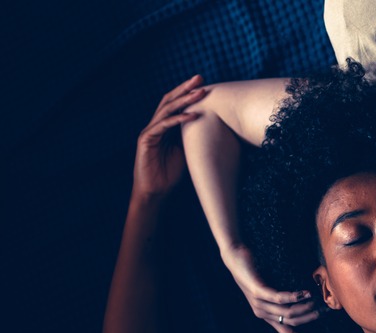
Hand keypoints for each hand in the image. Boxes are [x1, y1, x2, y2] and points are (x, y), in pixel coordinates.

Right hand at [133, 75, 206, 198]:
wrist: (155, 193)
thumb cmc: (170, 174)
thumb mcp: (186, 151)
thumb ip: (192, 137)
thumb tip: (211, 126)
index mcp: (164, 126)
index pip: (176, 104)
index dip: (188, 93)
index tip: (204, 83)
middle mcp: (155, 125)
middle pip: (170, 100)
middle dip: (185, 88)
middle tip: (200, 78)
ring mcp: (149, 131)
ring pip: (166, 109)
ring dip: (184, 100)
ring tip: (199, 92)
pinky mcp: (145, 140)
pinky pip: (162, 126)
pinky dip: (178, 119)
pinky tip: (192, 115)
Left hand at [223, 244, 322, 332]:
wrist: (235, 258)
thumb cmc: (256, 271)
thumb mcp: (271, 288)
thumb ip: (284, 296)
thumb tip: (308, 297)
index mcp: (266, 315)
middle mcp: (262, 313)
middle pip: (291, 323)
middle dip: (308, 318)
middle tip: (322, 310)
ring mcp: (259, 303)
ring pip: (287, 312)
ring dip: (304, 307)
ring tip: (315, 300)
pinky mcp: (258, 292)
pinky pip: (280, 298)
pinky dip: (295, 297)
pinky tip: (306, 293)